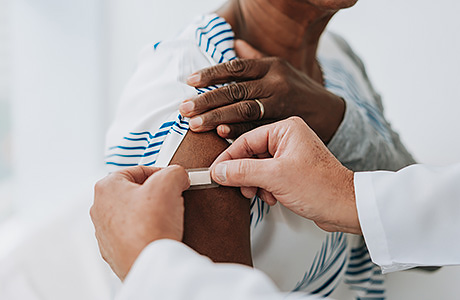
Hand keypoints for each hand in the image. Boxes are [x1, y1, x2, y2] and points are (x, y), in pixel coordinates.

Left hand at [90, 165, 189, 280]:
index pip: (137, 170)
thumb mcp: (169, 182)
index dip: (160, 173)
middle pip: (134, 192)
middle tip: (170, 199)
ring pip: (134, 214)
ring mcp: (105, 233)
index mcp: (106, 187)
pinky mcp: (114, 252)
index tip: (173, 180)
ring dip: (151, 214)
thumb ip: (175, 171)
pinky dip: (147, 233)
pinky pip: (134, 235)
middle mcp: (100, 209)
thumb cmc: (150, 226)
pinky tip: (159, 235)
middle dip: (155, 195)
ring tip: (166, 219)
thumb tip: (179, 176)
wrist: (149, 263)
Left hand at [180, 40, 344, 141]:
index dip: (211, 74)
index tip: (190, 81)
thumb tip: (233, 43)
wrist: (330, 113)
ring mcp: (281, 105)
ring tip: (195, 124)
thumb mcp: (281, 68)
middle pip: (235, 91)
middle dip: (207, 100)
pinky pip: (257, 128)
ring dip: (217, 117)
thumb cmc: (299, 89)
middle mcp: (276, 83)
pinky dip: (239, 132)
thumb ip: (255, 58)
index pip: (236, 67)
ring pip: (244, 110)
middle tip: (185, 109)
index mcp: (272, 66)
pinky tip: (221, 134)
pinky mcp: (284, 125)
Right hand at [210, 117, 360, 233]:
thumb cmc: (322, 187)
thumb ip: (243, 172)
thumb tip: (219, 171)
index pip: (245, 140)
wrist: (346, 208)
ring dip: (255, 183)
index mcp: (286, 130)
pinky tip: (272, 197)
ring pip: (257, 167)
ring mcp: (290, 155)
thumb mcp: (275, 177)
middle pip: (250, 154)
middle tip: (240, 187)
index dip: (229, 158)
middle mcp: (288, 139)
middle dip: (244, 174)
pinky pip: (268, 176)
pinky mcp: (292, 170)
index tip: (216, 172)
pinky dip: (265, 188)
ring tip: (261, 194)